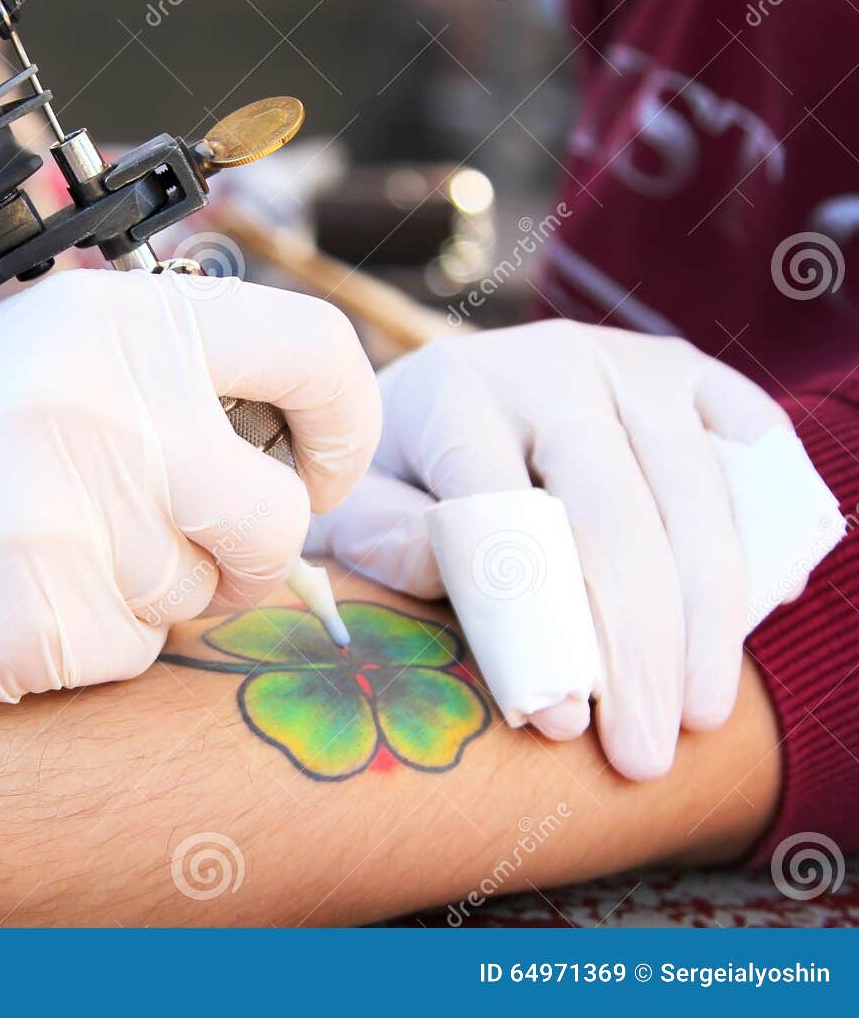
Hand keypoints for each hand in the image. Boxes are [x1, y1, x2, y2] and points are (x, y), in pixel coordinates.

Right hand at [0, 269, 378, 700]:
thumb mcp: (28, 356)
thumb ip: (157, 384)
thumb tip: (290, 450)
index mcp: (108, 320)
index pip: (316, 356)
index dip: (342, 429)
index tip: (310, 471)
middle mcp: (100, 407)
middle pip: (268, 519)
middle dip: (231, 553)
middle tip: (149, 544)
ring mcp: (63, 516)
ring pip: (196, 599)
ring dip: (136, 597)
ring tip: (22, 548)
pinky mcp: (29, 620)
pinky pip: (127, 660)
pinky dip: (80, 649)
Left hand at [308, 320, 794, 778]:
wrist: (429, 391)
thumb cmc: (390, 470)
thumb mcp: (349, 505)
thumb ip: (381, 539)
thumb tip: (450, 576)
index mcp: (453, 394)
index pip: (505, 518)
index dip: (537, 628)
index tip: (562, 721)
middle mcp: (548, 364)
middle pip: (615, 513)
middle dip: (640, 647)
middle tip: (646, 752)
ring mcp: (625, 359)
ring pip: (695, 491)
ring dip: (711, 614)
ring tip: (702, 712)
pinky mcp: (684, 366)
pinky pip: (750, 439)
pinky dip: (762, 519)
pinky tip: (761, 605)